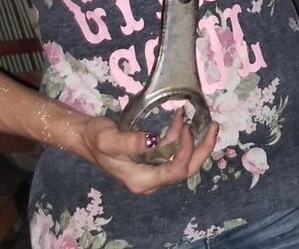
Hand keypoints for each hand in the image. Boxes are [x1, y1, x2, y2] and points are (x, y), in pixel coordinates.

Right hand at [79, 108, 219, 194]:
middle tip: (213, 127)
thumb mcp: (109, 139)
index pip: (175, 171)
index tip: (186, 127)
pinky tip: (180, 119)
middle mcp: (151, 179)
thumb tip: (154, 140)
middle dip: (202, 150)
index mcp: (142, 180)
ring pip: (181, 160)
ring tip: (197, 117)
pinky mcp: (151, 160)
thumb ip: (131, 141)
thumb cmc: (95, 138)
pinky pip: (172, 152)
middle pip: (185, 170)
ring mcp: (152, 170)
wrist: (84, 138)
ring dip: (192, 140)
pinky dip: (179, 136)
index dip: (185, 151)